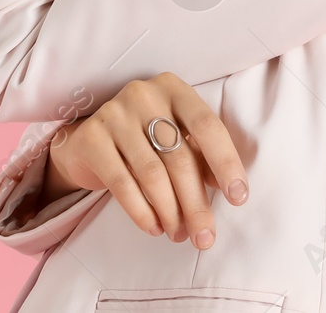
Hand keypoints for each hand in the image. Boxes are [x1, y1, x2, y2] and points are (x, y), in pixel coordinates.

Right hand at [44, 72, 248, 249]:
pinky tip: (153, 227)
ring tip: (178, 234)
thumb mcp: (176, 139)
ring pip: (152, 173)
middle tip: (205, 236)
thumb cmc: (144, 138)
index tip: (238, 198)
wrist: (88, 139)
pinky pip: (122, 183)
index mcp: (173, 89)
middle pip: (179, 157)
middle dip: (196, 203)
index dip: (226, 163)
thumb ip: (201, 156)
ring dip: (170, 212)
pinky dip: (141, 211)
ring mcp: (114, 113)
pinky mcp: (91, 138)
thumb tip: (229, 189)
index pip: (207, 125)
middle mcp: (143, 94)